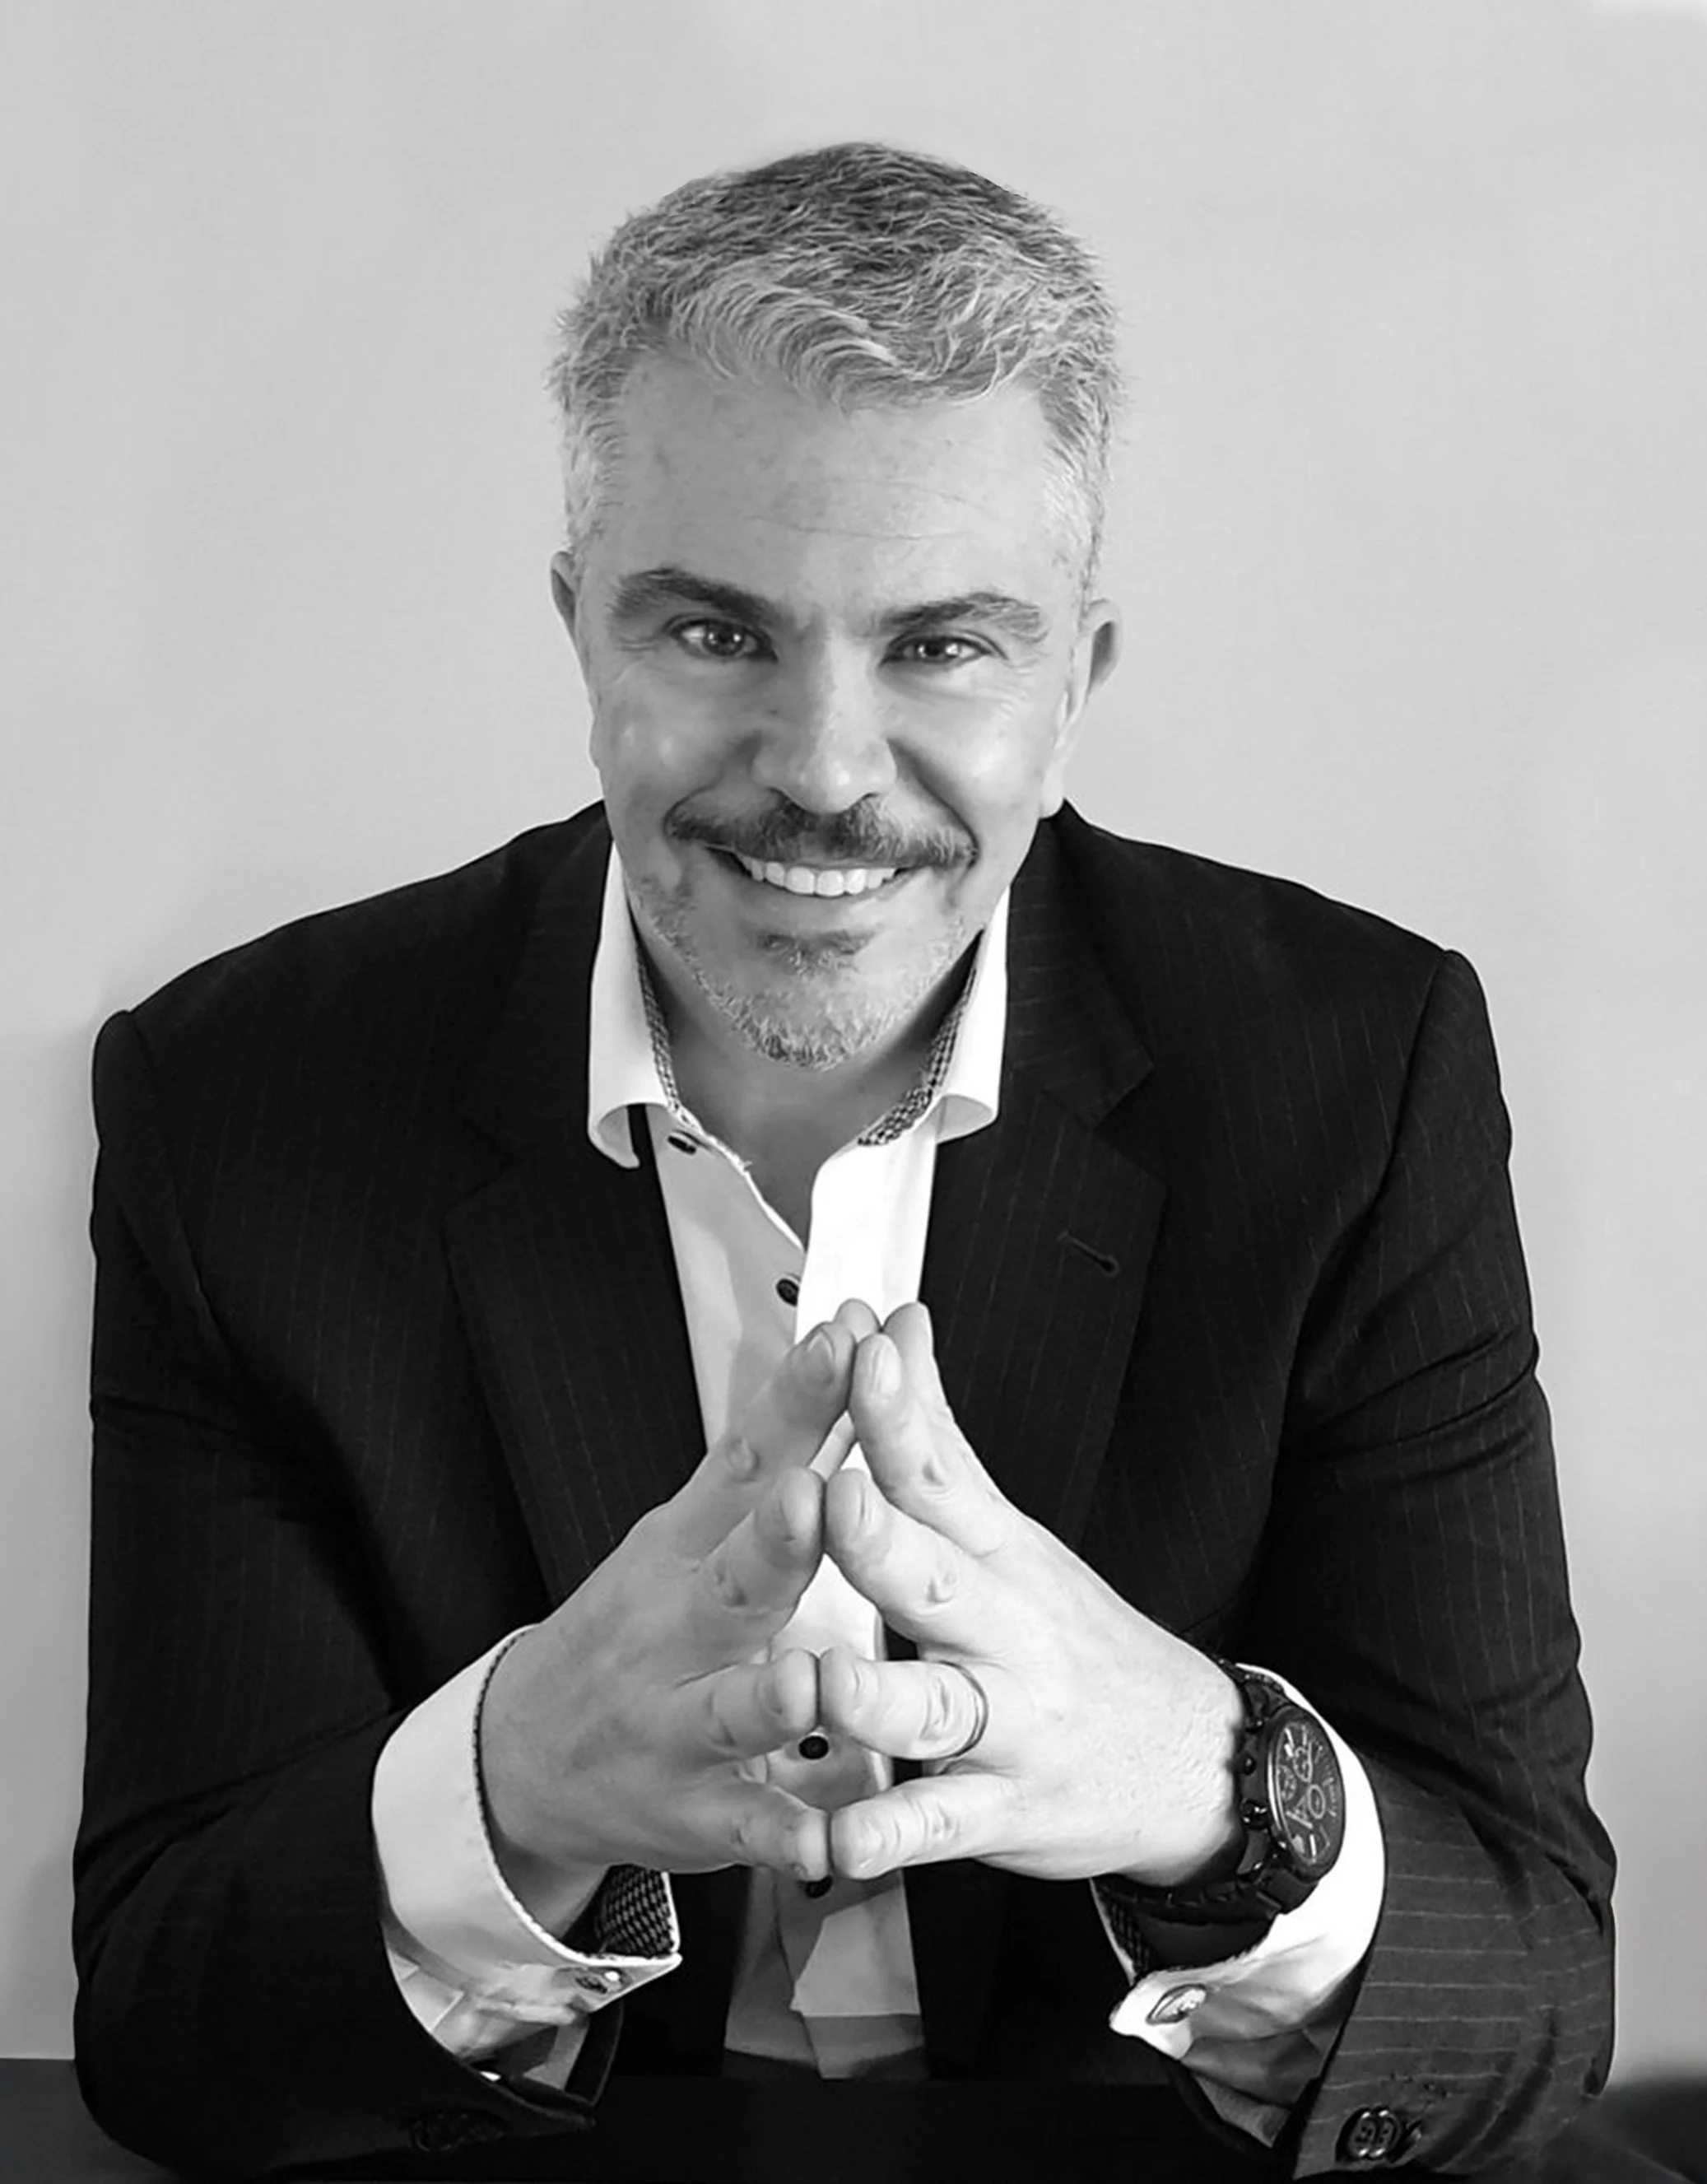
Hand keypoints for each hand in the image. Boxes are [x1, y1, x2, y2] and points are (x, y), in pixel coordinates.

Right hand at [478, 1309, 865, 1905]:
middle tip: (811, 1497)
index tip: (845, 1341)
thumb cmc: (635, 1624)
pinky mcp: (696, 1812)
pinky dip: (786, 1835)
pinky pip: (748, 1828)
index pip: (744, 1458)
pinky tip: (826, 1838)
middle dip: (775, 1540)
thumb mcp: (689, 1527)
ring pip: (732, 1709)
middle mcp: (678, 1629)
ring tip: (808, 1684)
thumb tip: (852, 1337)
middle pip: (732, 1578)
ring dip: (772, 1697)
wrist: (525, 1753)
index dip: (796, 1400)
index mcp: (685, 1546)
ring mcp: (680, 1723)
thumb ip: (778, 1444)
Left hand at [817, 1303, 1243, 1885]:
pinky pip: (940, 1827)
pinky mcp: (1002, 1810)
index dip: (898, 1416)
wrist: (1195, 1755)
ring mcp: (1007, 1724)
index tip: (862, 1356)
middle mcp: (1004, 1631)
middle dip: (881, 1541)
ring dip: (875, 1695)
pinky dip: (891, 1835)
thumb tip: (896, 1328)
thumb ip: (937, 1434)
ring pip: (935, 1707)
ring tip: (823, 1682)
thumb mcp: (1009, 1529)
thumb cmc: (1070, 1630)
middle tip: (834, 1497)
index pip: (942, 1471)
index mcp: (997, 1554)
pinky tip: (842, 1840)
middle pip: (937, 1578)